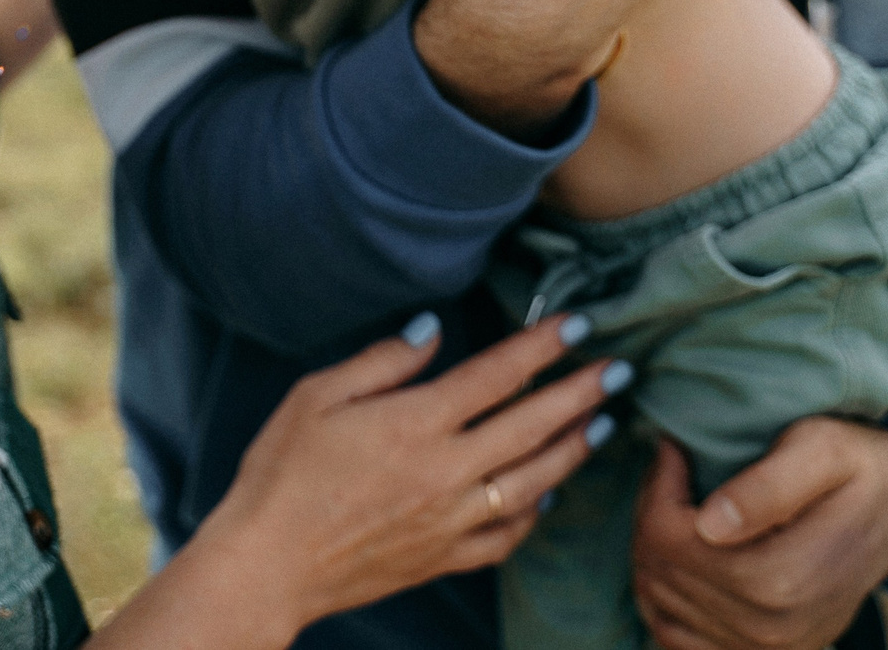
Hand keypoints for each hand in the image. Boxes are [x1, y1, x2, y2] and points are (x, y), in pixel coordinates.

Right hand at [104, 315, 622, 647]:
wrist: (268, 563)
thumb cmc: (282, 472)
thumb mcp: (316, 396)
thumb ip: (382, 362)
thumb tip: (432, 331)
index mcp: (415, 424)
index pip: (496, 375)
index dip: (541, 346)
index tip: (577, 324)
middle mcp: (445, 471)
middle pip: (531, 426)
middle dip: (581, 394)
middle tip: (619, 371)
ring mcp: (450, 519)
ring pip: (533, 482)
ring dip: (572, 450)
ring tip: (601, 424)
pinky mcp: (444, 556)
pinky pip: (506, 536)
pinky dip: (534, 513)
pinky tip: (546, 495)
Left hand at [632, 420, 887, 649]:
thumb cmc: (860, 463)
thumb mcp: (823, 449)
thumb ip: (769, 486)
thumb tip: (710, 524)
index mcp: (788, 578)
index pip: (677, 545)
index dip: (659, 494)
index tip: (674, 451)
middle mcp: (777, 629)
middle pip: (665, 577)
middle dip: (651, 517)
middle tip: (669, 471)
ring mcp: (771, 649)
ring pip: (662, 607)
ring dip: (653, 553)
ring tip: (674, 504)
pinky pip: (678, 640)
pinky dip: (664, 598)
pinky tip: (677, 554)